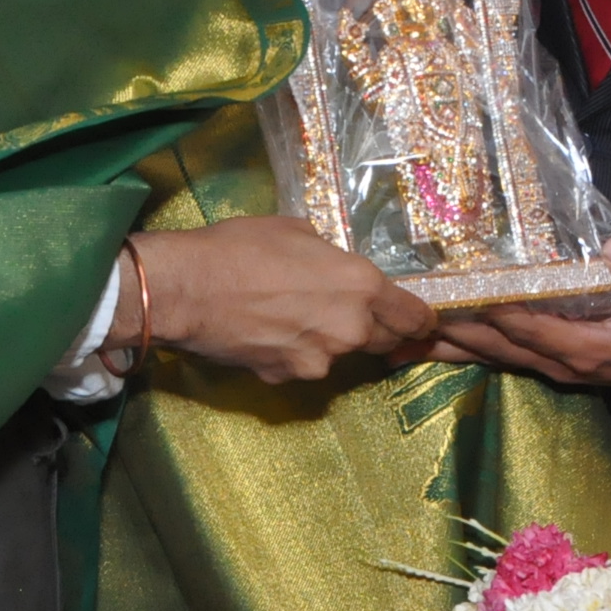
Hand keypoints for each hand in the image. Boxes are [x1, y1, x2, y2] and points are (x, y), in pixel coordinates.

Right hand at [121, 215, 436, 384]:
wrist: (188, 289)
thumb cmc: (241, 248)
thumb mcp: (299, 232)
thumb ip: (330, 257)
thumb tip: (333, 264)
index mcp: (362, 287)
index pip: (414, 318)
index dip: (421, 321)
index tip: (421, 322)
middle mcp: (350, 329)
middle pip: (383, 340)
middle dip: (376, 330)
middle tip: (354, 314)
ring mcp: (319, 360)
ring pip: (339, 354)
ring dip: (329, 340)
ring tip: (294, 316)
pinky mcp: (287, 378)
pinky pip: (303, 364)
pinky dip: (295, 353)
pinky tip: (268, 332)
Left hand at [426, 238, 610, 395]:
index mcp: (587, 348)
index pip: (528, 328)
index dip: (493, 310)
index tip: (459, 288)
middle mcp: (562, 364)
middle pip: (497, 347)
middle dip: (454, 329)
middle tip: (410, 310)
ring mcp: (555, 369)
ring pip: (493, 358)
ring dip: (451, 345)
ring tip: (403, 335)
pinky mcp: (553, 365)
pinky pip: (504, 357)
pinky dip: (470, 349)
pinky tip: (441, 342)